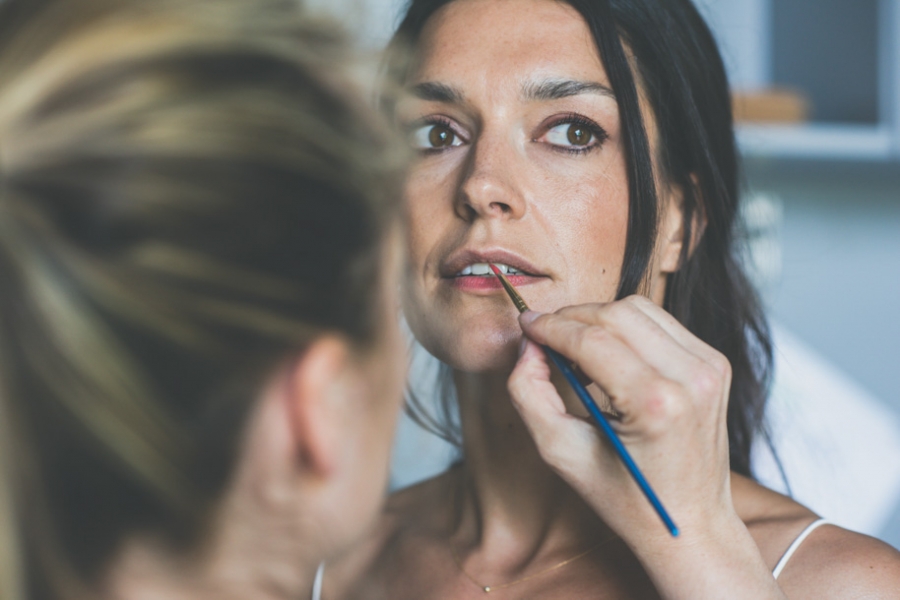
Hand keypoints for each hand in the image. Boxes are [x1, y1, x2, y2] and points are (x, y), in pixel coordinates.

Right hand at [507, 296, 784, 597]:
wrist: (692, 523)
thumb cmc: (626, 498)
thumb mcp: (561, 453)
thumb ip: (530, 393)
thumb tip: (528, 344)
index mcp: (656, 404)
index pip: (591, 339)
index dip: (550, 326)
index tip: (526, 325)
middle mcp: (691, 378)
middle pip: (616, 314)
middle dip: (572, 318)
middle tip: (545, 338)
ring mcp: (709, 368)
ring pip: (639, 309)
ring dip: (599, 319)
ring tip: (577, 351)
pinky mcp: (715, 364)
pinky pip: (660, 323)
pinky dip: (627, 329)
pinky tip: (611, 357)